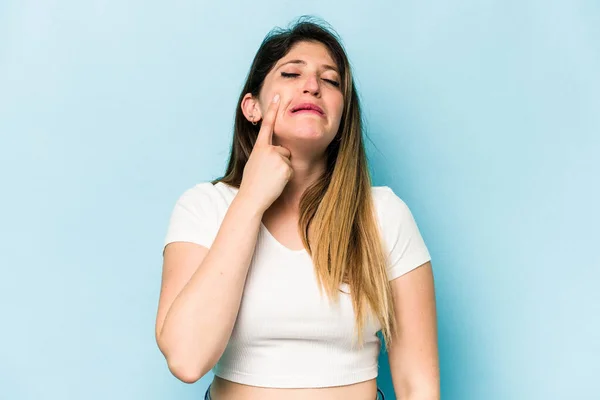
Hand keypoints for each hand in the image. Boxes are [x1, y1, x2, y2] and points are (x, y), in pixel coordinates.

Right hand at [238, 94, 292, 213]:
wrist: (251, 197)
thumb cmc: (252, 182)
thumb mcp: (254, 162)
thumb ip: (265, 153)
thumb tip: (277, 152)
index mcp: (259, 147)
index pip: (267, 125)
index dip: (272, 109)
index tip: (277, 95)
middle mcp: (269, 149)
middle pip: (284, 150)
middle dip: (279, 161)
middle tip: (267, 173)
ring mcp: (277, 158)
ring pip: (288, 160)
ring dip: (282, 170)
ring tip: (270, 178)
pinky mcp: (286, 167)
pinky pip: (291, 170)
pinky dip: (285, 177)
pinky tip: (276, 182)